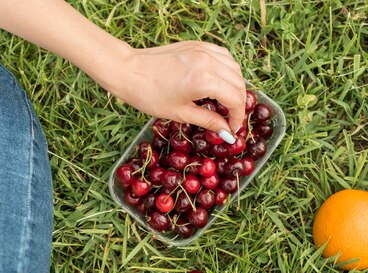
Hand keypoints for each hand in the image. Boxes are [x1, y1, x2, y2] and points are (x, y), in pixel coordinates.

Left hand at [112, 41, 245, 133]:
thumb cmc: (149, 95)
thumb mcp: (181, 113)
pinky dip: (227, 69)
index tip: (233, 128)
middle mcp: (208, 61)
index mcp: (205, 80)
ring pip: (234, 67)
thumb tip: (227, 132)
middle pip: (238, 83)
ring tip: (226, 101)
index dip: (238, 116)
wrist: (128, 70)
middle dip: (239, 103)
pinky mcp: (197, 44)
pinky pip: (223, 55)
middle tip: (231, 118)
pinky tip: (221, 80)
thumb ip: (208, 121)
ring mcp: (203, 50)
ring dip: (235, 85)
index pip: (235, 99)